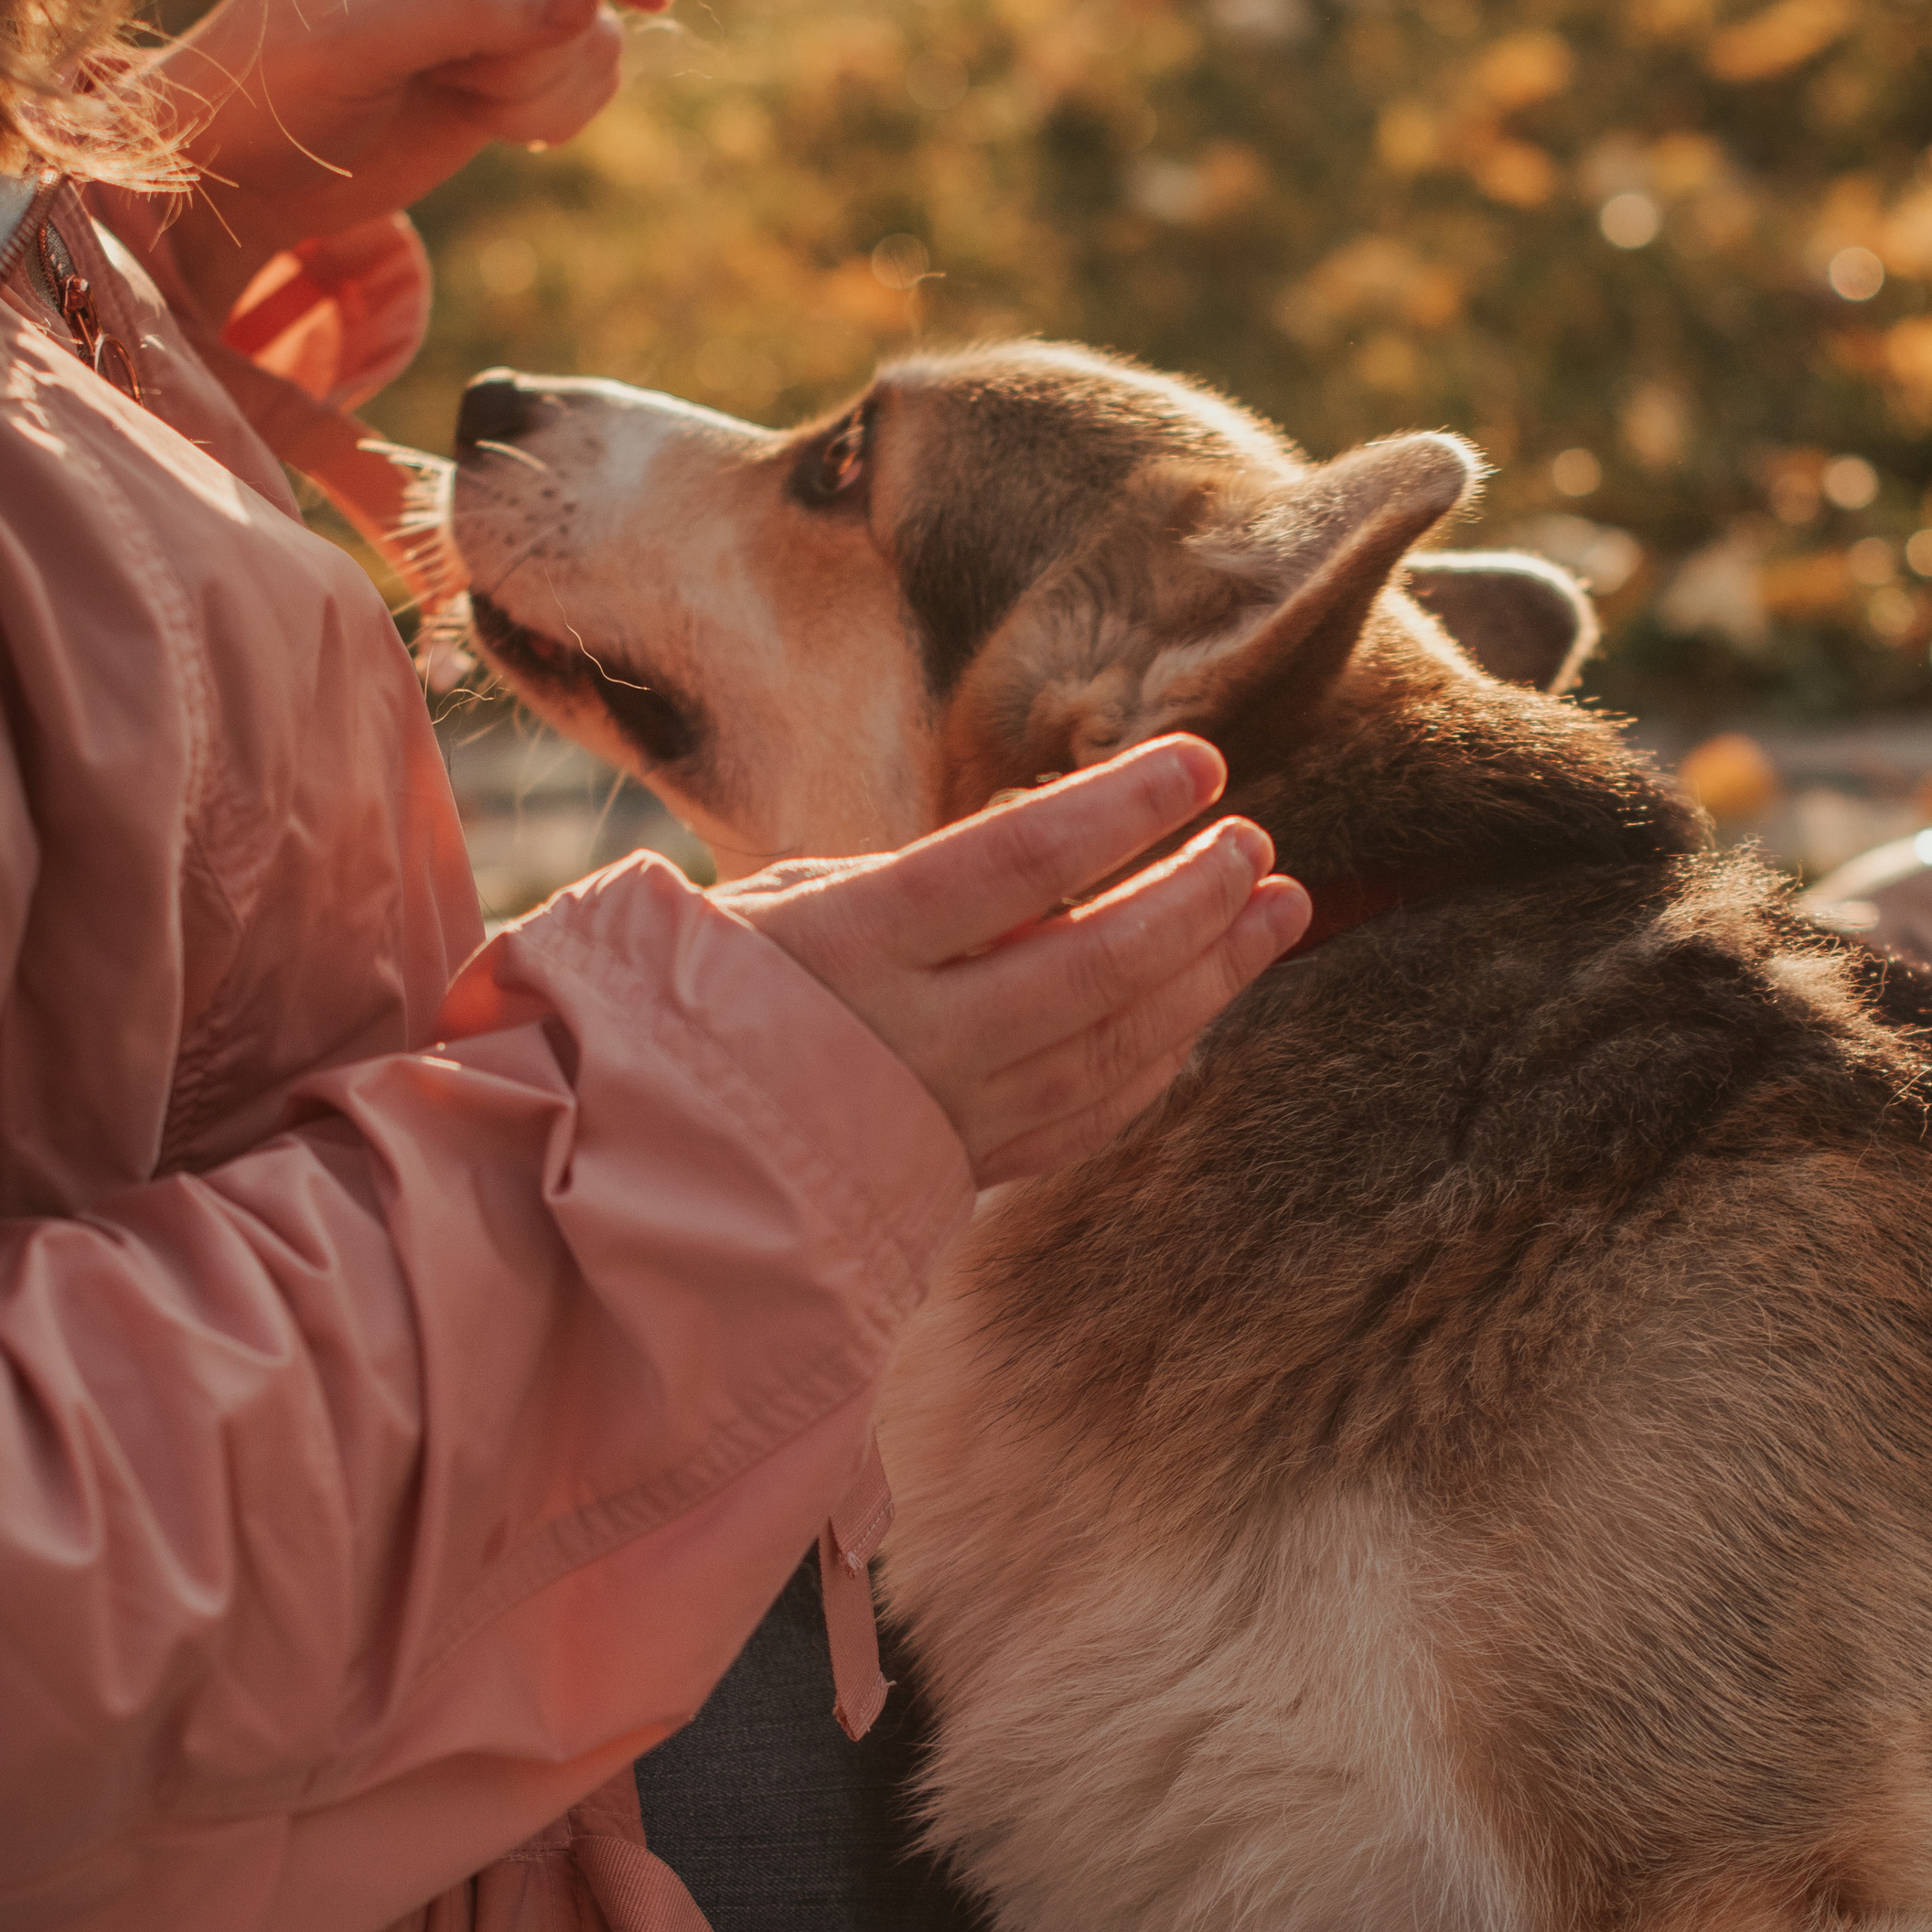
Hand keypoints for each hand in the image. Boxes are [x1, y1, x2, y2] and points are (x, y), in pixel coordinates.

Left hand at [140, 0, 671, 323]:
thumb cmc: (272, 86)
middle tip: (462, 82)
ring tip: (464, 100)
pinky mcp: (511, 63)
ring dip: (545, 85)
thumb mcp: (355, 41)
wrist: (244, 171)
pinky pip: (590, 76)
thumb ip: (468, 9)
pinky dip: (559, 112)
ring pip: (594, 30)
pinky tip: (498, 129)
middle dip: (543, 42)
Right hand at [715, 741, 1311, 1185]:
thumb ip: (922, 881)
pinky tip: (1202, 1002)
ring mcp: (949, 1114)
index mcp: (853, 942)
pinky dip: (1159, 1056)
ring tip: (1277, 908)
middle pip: (1094, 965)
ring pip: (1115, 1047)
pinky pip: (1091, 1114)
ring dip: (1209, 976)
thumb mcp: (790, 901)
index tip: (1200, 762)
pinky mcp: (967, 1169)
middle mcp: (914, 1036)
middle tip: (1256, 843)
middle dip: (1193, 899)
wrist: (654, 1151)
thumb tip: (1054, 851)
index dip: (1119, 810)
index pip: (1014, 864)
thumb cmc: (711, 991)